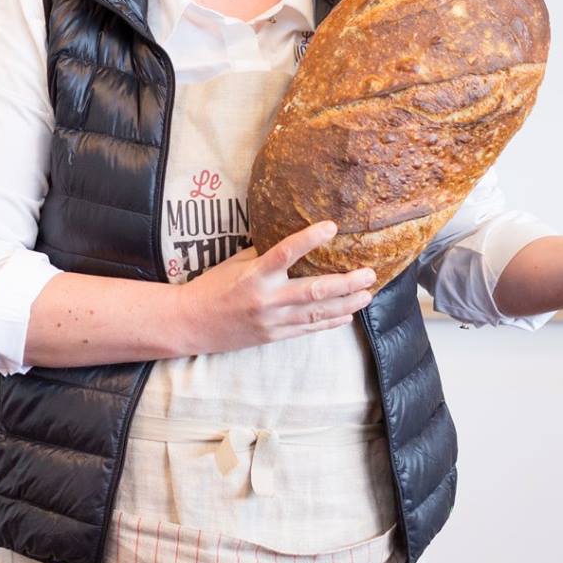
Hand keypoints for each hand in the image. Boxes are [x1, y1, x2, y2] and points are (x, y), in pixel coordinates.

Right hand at [177, 220, 377, 353]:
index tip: (332, 226)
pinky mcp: (274, 336)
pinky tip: (347, 314)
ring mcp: (273, 321)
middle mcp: (268, 299)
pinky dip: (330, 322)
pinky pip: (308, 329)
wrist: (192, 324)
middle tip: (369, 274)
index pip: (287, 252)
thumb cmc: (212, 287)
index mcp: (256, 275)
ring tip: (367, 294)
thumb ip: (263, 255)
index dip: (310, 238)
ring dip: (346, 304)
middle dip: (347, 283)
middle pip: (315, 290)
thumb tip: (292, 243)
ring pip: (318, 313)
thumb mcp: (234, 263)